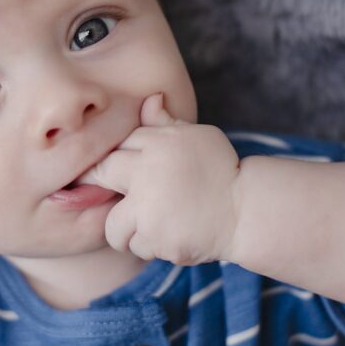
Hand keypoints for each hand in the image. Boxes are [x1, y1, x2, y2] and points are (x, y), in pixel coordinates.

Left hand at [85, 92, 241, 264]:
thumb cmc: (223, 171)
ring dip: (127, 227)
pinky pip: (137, 246)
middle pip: (101, 173)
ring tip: (150, 224)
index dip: (116, 157)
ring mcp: (149, 210)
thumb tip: (150, 98)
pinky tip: (171, 235)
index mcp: (158, 145)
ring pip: (113, 223)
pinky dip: (151, 245)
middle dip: (98, 181)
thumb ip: (166, 124)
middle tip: (115, 191)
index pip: (117, 144)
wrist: (246, 211)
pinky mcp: (156, 240)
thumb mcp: (198, 137)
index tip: (116, 168)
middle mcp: (147, 174)